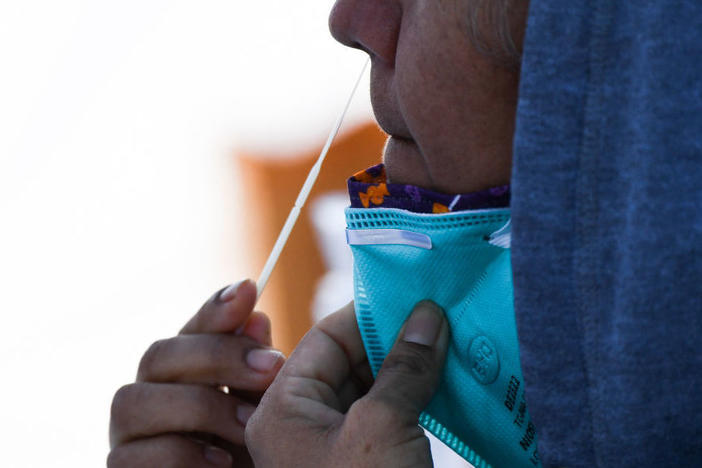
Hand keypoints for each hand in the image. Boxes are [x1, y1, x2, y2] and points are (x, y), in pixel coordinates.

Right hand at [108, 279, 284, 466]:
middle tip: (273, 367)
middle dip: (217, 356)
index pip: (190, 328)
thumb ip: (254, 369)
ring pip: (133, 401)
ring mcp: (128, 435)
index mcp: (184, 372)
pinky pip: (131, 457)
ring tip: (251, 423)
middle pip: (158, 355)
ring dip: (199, 407)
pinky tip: (221, 462)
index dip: (216, 309)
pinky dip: (179, 455)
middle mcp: (149, 395)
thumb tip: (256, 317)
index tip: (250, 290)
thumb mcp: (264, 410)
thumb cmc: (253, 454)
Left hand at [246, 301, 447, 466]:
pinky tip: (446, 380)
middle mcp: (302, 425)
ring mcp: (333, 448)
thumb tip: (428, 315)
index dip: (367, 313)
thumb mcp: (382, 427)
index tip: (409, 293)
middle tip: (438, 316)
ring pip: (371, 390)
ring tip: (449, 341)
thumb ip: (404, 368)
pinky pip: (387, 418)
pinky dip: (414, 399)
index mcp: (283, 410)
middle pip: (348, 362)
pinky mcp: (363, 464)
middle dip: (393, 339)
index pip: (324, 340)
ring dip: (409, 369)